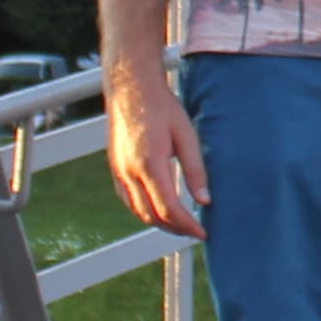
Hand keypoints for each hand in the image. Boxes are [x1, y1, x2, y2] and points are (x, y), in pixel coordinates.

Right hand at [105, 51, 207, 237]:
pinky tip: (158, 210)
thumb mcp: (186, 135)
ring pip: (138, 212)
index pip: (169, 208)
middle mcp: (130, 172)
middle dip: (175, 229)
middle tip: (195, 231)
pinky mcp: (115, 169)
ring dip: (159, 223)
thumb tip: (205, 200)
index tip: (203, 233)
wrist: (131, 87)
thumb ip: (196, 170)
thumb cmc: (161, 107)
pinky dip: (143, 212)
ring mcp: (119, 172)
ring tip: (181, 224)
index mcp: (150, 164)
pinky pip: (128, 201)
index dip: (188, 226)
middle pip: (152, 216)